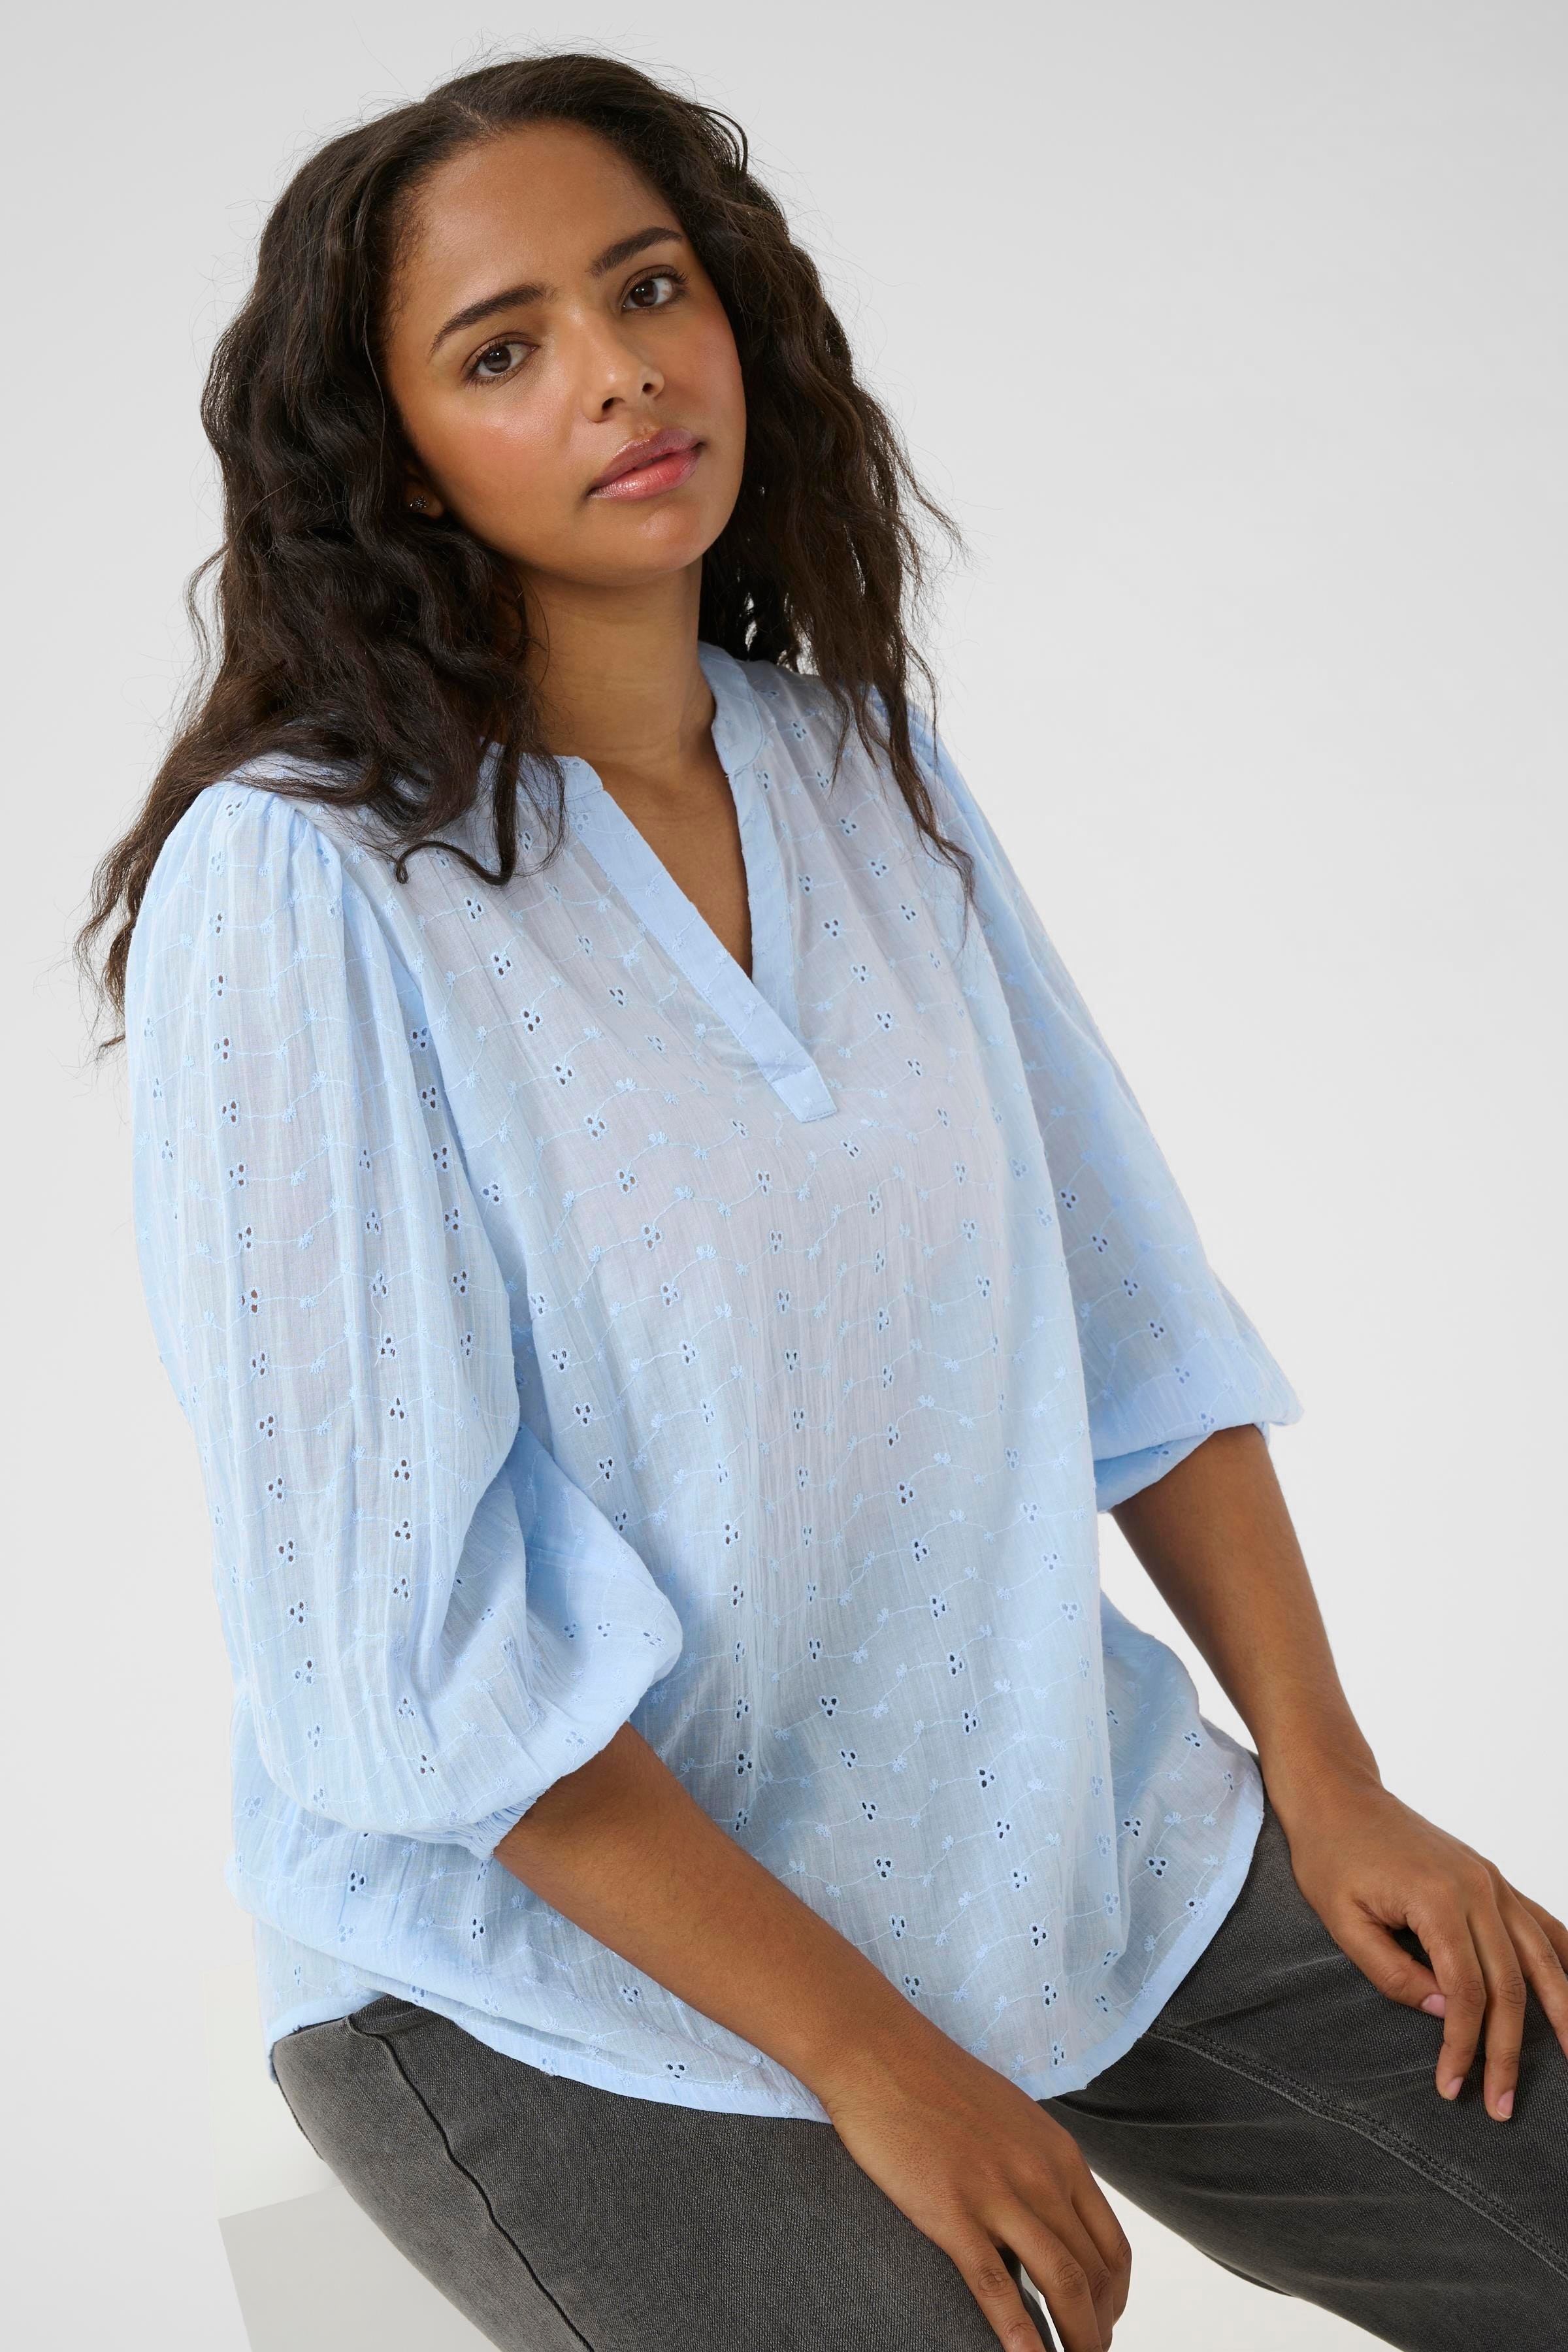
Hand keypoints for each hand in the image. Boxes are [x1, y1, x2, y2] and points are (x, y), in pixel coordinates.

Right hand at [820, 2024, 1131, 2351]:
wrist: (879, 2052)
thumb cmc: (938, 2082)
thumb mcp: (1011, 2119)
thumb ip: (1036, 2168)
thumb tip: (1048, 2222)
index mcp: (1059, 2154)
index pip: (1112, 2246)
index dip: (1115, 2299)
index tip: (1103, 2324)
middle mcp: (1041, 2175)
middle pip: (1093, 2274)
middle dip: (1097, 2329)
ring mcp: (997, 2192)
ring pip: (1060, 2283)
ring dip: (1075, 2338)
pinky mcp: (951, 2209)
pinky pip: (994, 2286)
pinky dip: (1018, 2334)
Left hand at [1269, 1762, 1567, 2121]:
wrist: (1337, 1794)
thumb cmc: (1330, 1854)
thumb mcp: (1342, 1921)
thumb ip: (1392, 1973)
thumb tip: (1447, 2014)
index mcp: (1438, 1900)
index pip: (1467, 1993)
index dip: (1464, 2047)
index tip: (1452, 2087)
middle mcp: (1477, 1889)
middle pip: (1511, 1985)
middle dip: (1508, 2052)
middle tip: (1500, 2106)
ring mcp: (1490, 1880)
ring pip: (1542, 1958)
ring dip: (1559, 2014)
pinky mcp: (1491, 1877)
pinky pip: (1542, 1923)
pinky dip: (1565, 1958)